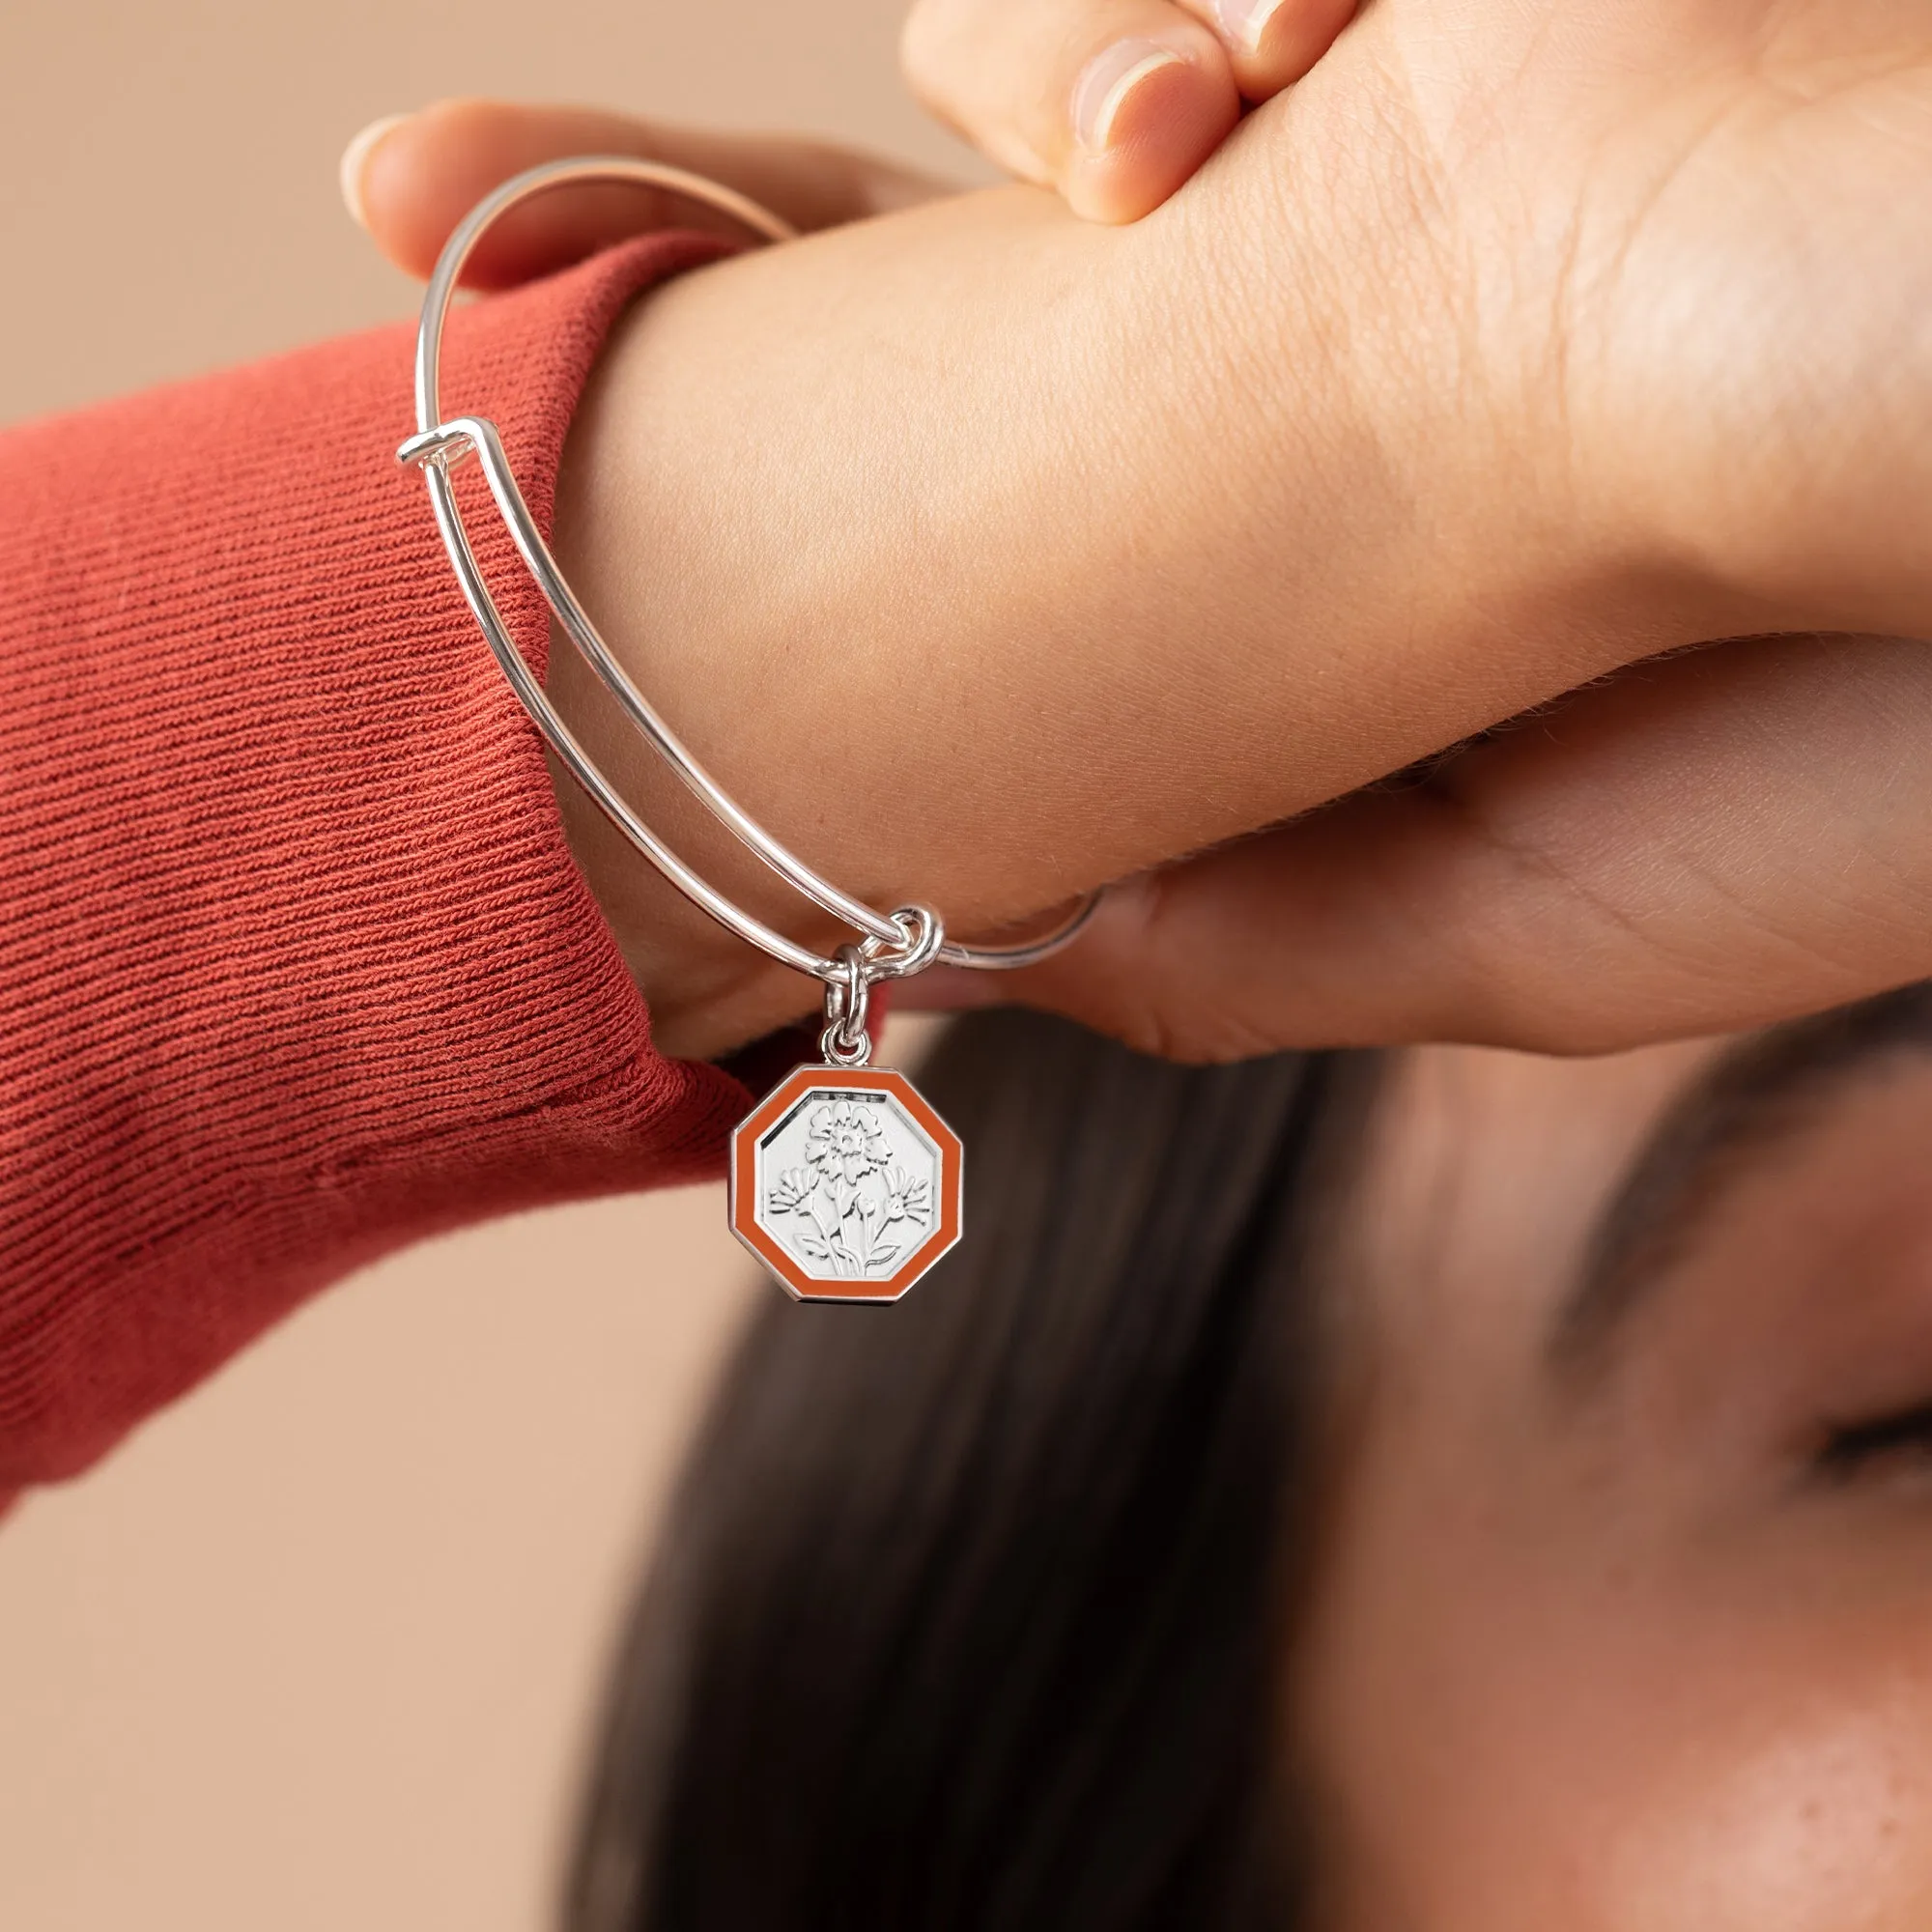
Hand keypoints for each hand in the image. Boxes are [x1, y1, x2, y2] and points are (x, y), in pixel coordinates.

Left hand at [344, 24, 1931, 1065]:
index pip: (908, 513)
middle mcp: (1270, 363)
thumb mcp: (1505, 934)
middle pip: (865, 254)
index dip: (682, 490)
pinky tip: (1294, 55)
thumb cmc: (1871, 765)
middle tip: (391, 192)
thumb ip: (1217, 936)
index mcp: (1246, 580)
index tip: (447, 477)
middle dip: (629, 209)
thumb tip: (943, 964)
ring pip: (1022, 34)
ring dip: (1041, 57)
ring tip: (1173, 149)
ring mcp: (1367, 162)